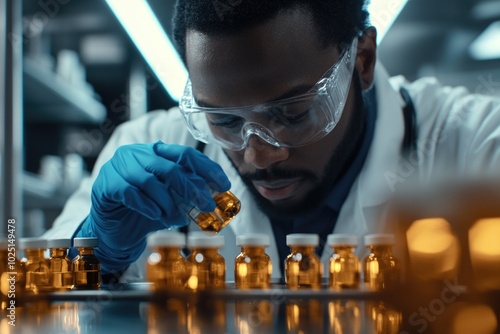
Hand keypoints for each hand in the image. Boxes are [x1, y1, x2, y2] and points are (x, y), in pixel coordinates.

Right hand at [76, 141, 230, 272]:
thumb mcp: (172, 202)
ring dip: (167, 201)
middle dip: (191, 187)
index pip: (186, 154)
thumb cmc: (145, 212)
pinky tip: (156, 215)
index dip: (207, 169)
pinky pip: (130, 192)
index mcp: (155, 152)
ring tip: (174, 217)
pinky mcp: (106, 184)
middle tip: (205, 205)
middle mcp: (137, 154)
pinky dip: (147, 205)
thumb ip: (187, 196)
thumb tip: (212, 199)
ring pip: (150, 180)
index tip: (223, 184)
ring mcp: (118, 167)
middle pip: (169, 166)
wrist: (115, 232)